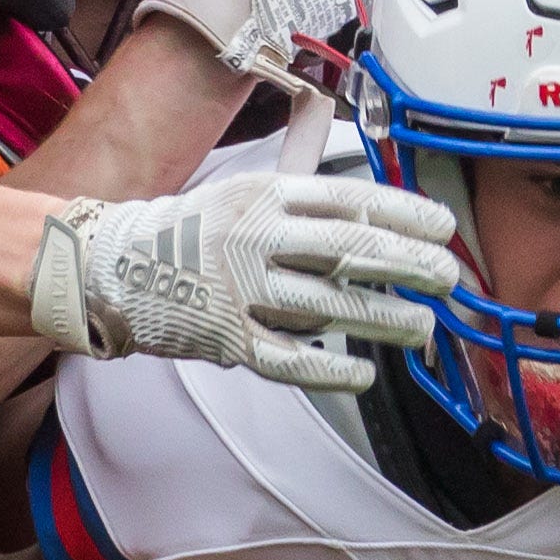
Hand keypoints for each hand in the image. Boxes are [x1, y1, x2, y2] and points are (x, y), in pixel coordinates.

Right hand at [31, 159, 461, 390]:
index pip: (351, 199)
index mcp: (267, 194)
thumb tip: (360, 185)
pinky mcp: (229, 337)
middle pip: (352, 248)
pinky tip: (364, 373)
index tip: (443, 227)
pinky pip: (290, 359)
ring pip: (331, 306)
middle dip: (410, 263)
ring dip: (385, 318)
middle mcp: (258, 236)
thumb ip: (302, 188)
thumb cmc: (190, 231)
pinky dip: (331, 369)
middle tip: (447, 277)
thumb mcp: (244, 190)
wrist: (112, 267)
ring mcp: (243, 289)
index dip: (404, 213)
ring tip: (423, 327)